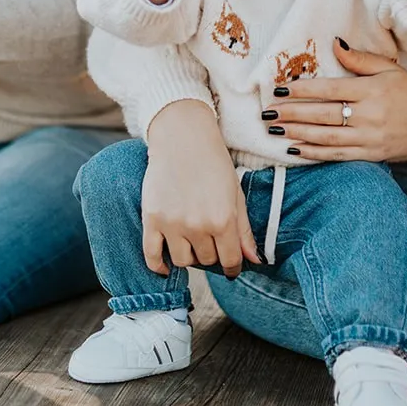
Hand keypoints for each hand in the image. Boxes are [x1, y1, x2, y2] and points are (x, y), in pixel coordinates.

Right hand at [141, 99, 261, 277]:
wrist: (183, 138)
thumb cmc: (213, 163)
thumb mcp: (236, 194)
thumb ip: (244, 230)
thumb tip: (254, 261)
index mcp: (223, 220)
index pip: (230, 261)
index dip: (233, 267)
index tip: (230, 267)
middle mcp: (198, 226)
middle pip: (207, 261)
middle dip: (211, 254)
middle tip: (209, 238)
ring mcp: (172, 224)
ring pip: (183, 261)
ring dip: (189, 256)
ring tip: (190, 242)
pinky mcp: (151, 219)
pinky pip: (152, 255)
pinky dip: (159, 266)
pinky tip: (165, 266)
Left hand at [265, 40, 406, 161]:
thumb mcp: (389, 69)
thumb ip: (359, 60)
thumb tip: (334, 45)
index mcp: (372, 91)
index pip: (329, 90)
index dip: (302, 90)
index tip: (279, 89)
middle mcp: (369, 116)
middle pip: (323, 115)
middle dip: (292, 114)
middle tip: (268, 113)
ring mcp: (369, 138)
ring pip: (326, 137)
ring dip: (297, 133)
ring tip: (274, 130)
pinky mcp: (370, 155)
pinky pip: (337, 154)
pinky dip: (314, 153)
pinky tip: (295, 149)